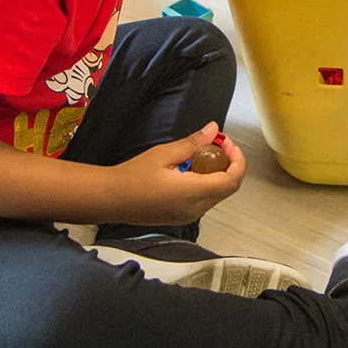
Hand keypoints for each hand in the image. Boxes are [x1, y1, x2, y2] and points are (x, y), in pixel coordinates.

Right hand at [105, 122, 245, 224]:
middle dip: (229, 164)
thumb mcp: (164, 154)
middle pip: (227, 188)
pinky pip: (205, 200)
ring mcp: (189, 216)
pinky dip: (207, 183)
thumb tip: (213, 130)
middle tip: (218, 144)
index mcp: (192, 193)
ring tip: (203, 154)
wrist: (110, 199)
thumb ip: (192, 143)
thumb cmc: (132, 177)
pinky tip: (192, 169)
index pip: (231, 181)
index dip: (237, 161)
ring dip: (218, 173)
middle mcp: (195, 209)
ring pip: (217, 195)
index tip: (228, 144)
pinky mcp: (182, 217)